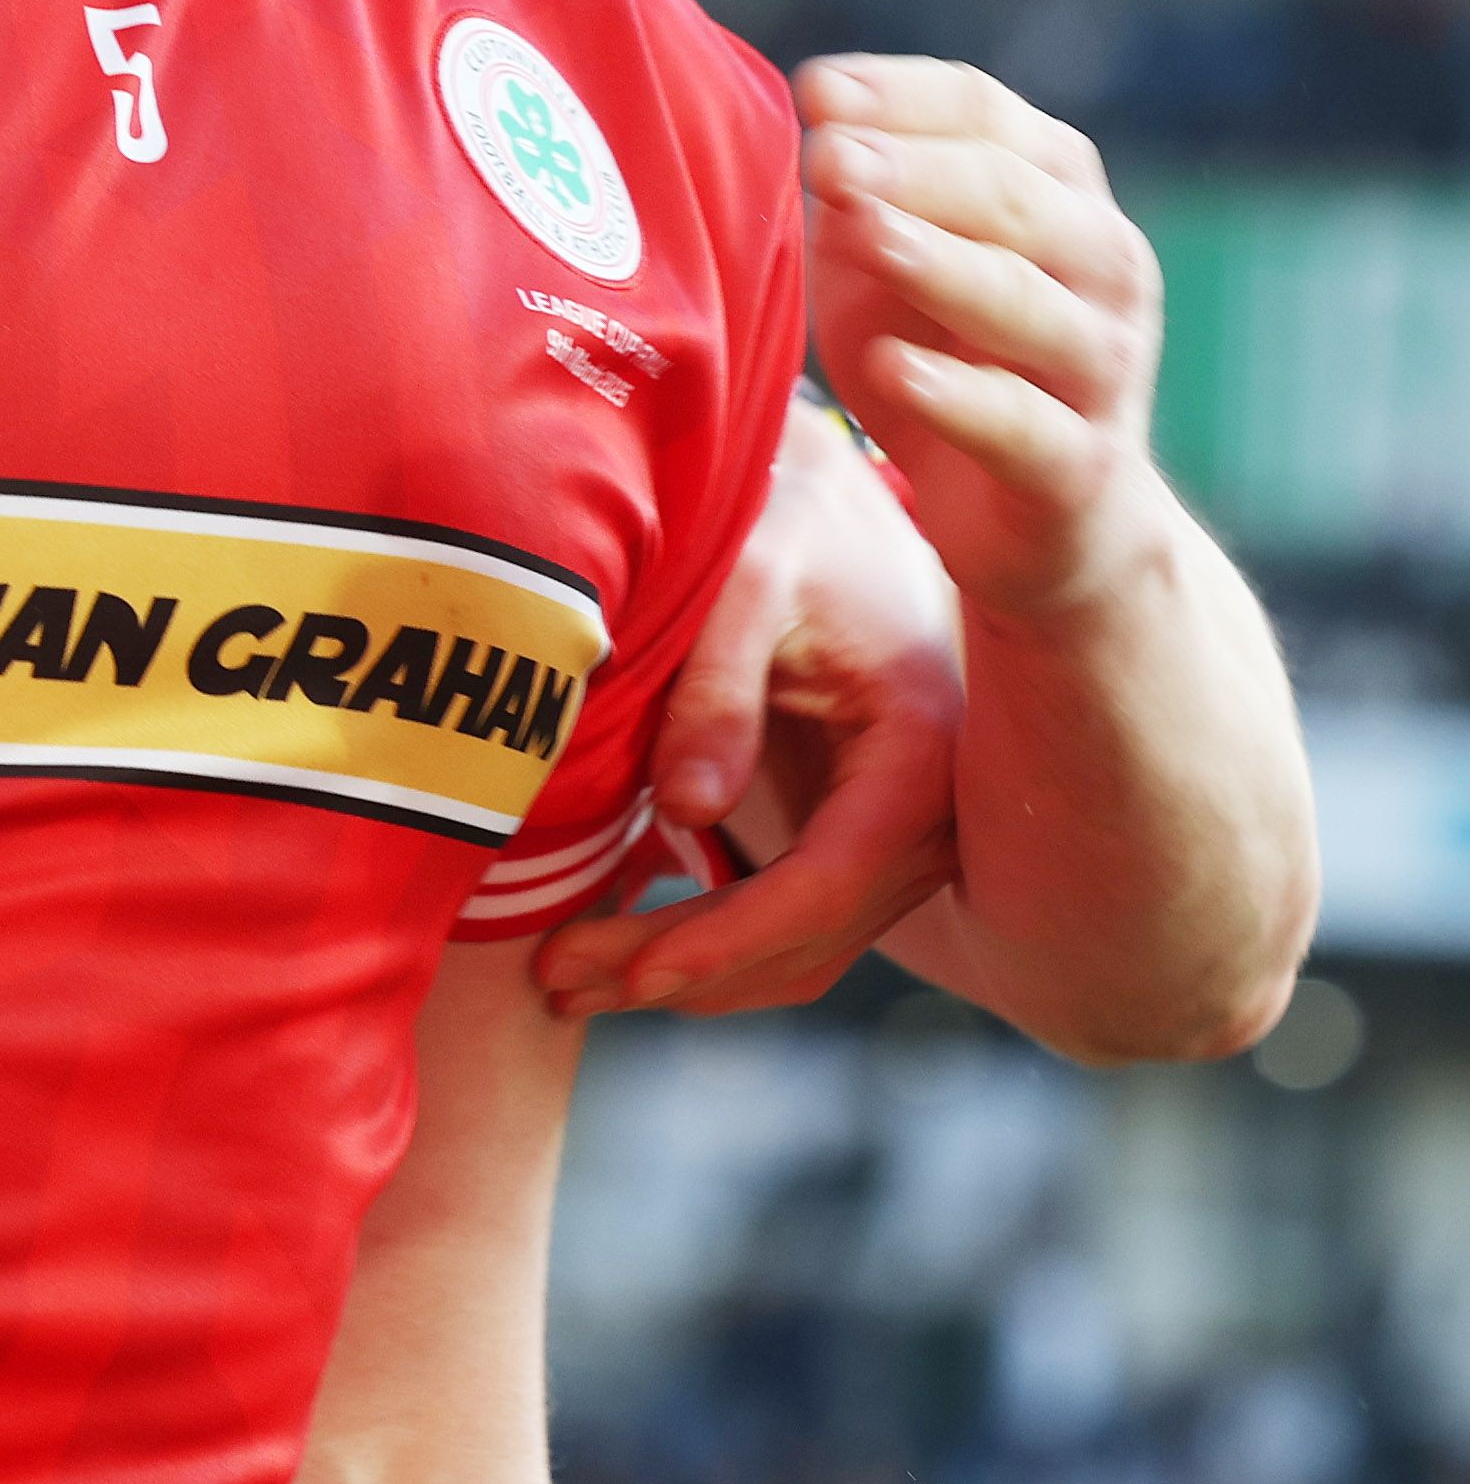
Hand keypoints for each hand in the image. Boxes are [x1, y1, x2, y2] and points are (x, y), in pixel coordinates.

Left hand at [534, 390, 957, 1017]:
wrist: (838, 504)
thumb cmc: (792, 524)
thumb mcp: (750, 579)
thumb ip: (719, 686)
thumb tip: (686, 813)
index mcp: (921, 755)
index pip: (826, 888)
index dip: (727, 941)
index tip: (633, 971)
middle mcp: (928, 815)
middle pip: (806, 936)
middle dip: (681, 972)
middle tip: (555, 979)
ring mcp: (897, 836)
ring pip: (799, 947)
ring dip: (689, 976)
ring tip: (566, 979)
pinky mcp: (854, 835)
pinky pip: (791, 920)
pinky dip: (711, 944)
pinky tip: (617, 944)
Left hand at [796, 53, 1169, 620]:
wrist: (1039, 521)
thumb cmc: (945, 358)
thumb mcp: (884, 266)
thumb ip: (854, 196)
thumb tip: (807, 121)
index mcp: (1056, 194)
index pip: (988, 116)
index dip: (904, 96)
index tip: (815, 88)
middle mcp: (1101, 268)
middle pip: (1017, 199)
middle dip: (918, 171)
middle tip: (827, 154)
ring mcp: (1099, 370)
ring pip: (1031, 304)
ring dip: (943, 262)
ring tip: (865, 230)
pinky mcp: (1076, 468)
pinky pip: (1026, 426)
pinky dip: (960, 396)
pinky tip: (892, 367)